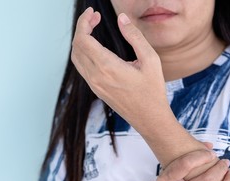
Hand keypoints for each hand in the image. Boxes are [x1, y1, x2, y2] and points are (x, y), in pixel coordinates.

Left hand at [71, 8, 170, 128]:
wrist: (150, 120)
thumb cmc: (153, 92)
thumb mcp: (151, 60)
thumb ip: (135, 37)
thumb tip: (122, 19)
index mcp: (107, 67)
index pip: (83, 39)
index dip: (84, 22)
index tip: (93, 13)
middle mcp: (96, 77)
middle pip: (76, 47)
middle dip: (82, 29)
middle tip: (95, 18)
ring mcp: (95, 86)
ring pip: (77, 59)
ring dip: (81, 42)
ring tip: (93, 30)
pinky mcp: (98, 91)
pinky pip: (83, 69)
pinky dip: (84, 54)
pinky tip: (96, 49)